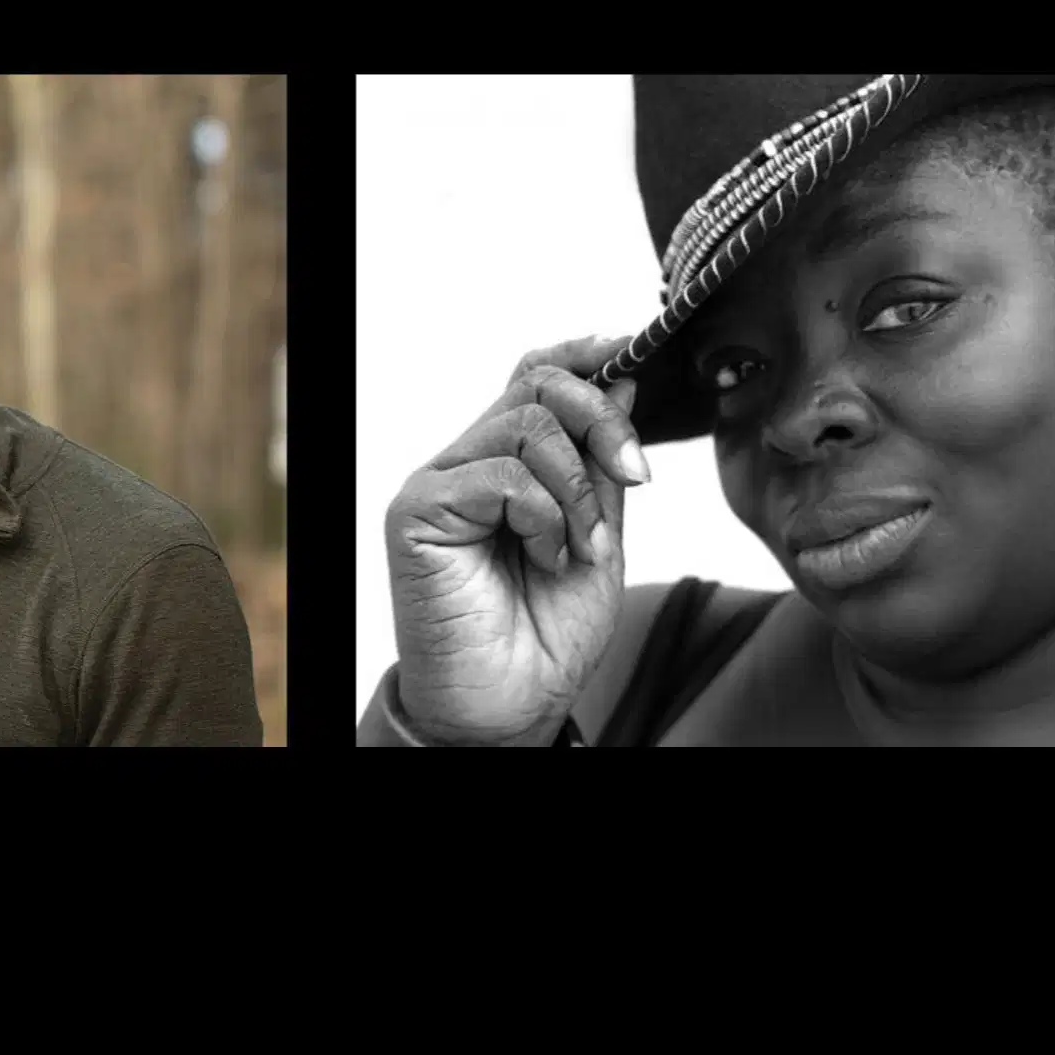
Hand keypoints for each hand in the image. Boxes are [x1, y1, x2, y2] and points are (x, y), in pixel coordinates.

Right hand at [384, 334, 650, 743]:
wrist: (508, 705)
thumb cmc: (544, 635)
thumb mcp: (599, 537)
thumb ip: (603, 469)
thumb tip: (626, 384)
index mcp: (510, 464)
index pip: (536, 376)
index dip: (584, 353)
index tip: (635, 350)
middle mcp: (469, 464)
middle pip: (537, 385)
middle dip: (603, 421)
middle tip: (634, 473)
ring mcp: (441, 484)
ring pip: (525, 425)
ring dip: (577, 490)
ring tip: (579, 548)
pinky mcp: (418, 510)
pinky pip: (500, 475)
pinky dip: (544, 515)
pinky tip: (545, 556)